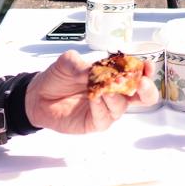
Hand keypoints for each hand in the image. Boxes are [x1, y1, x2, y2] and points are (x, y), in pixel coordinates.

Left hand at [24, 51, 156, 133]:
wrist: (37, 96)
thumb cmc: (58, 77)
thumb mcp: (69, 63)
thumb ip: (85, 65)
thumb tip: (98, 70)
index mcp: (114, 75)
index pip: (137, 74)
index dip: (145, 71)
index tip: (146, 66)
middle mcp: (116, 93)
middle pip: (143, 96)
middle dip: (146, 89)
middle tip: (141, 82)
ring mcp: (107, 109)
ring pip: (122, 106)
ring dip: (117, 95)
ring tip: (106, 88)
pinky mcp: (95, 123)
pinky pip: (105, 118)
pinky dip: (102, 107)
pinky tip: (94, 98)